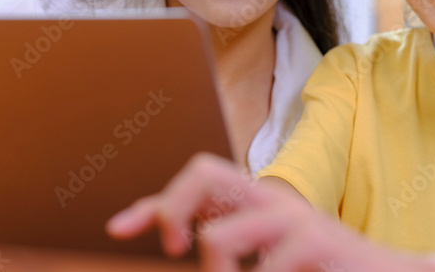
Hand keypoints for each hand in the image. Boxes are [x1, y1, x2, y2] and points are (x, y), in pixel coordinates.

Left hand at [106, 152, 425, 270]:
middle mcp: (274, 200)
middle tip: (172, 250)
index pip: (199, 179)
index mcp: (260, 203)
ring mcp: (295, 219)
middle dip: (172, 208)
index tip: (118, 230)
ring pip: (218, 238)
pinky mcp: (316, 243)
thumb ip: (232, 252)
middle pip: (204, 172)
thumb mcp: (270, 262)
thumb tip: (180, 251)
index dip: (153, 204)